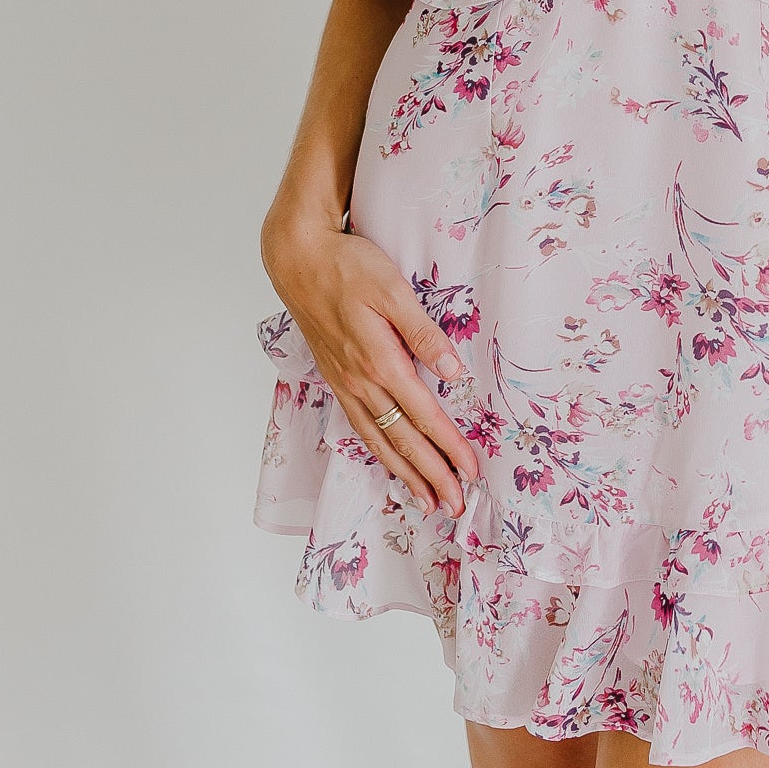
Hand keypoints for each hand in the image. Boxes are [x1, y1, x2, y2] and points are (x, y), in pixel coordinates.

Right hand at [263, 211, 480, 517]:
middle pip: (401, 440)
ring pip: (378, 439)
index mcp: (380, 361)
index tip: (470, 472)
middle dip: (430, 475)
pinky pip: (359, 425)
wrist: (298, 261)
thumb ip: (423, 332)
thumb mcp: (393, 290)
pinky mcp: (336, 377)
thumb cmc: (348, 267)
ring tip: (425, 500)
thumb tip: (452, 370)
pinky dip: (377, 451)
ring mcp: (345, 382)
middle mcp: (361, 381)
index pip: (423, 415)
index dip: (448, 447)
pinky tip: (388, 460)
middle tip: (454, 507)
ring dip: (404, 473)